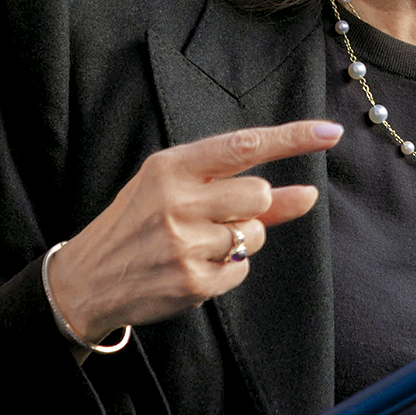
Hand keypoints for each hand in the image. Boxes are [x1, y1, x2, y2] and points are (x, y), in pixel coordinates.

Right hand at [47, 120, 340, 346]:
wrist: (84, 281)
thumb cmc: (139, 225)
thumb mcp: (175, 191)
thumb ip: (241, 188)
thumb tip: (310, 194)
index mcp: (170, 168)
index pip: (244, 145)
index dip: (293, 138)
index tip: (330, 132)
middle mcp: (176, 202)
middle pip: (260, 193)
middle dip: (252, 207)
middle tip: (214, 217)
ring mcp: (184, 244)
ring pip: (256, 234)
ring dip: (240, 240)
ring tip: (195, 244)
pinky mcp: (192, 282)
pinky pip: (242, 270)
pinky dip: (227, 270)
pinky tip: (191, 268)